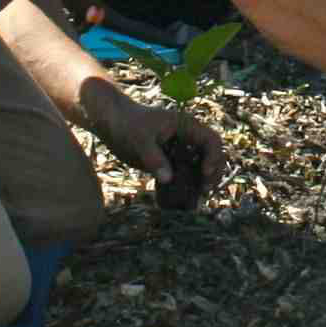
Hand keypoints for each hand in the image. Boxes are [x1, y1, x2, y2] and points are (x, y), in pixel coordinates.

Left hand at [87, 83, 224, 209]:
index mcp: (186, 126)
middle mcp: (188, 137)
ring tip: (192, 203)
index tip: (204, 173)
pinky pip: (183, 176)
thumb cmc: (127, 125)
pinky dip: (182, 188)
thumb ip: (154, 159)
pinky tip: (175, 203)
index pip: (212, 141)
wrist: (112, 123)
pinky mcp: (171, 161)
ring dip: (198, 184)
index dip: (213, 157)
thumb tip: (168, 179)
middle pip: (212, 156)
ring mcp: (180, 150)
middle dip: (211, 175)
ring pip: (199, 168)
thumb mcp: (139, 140)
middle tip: (203, 192)